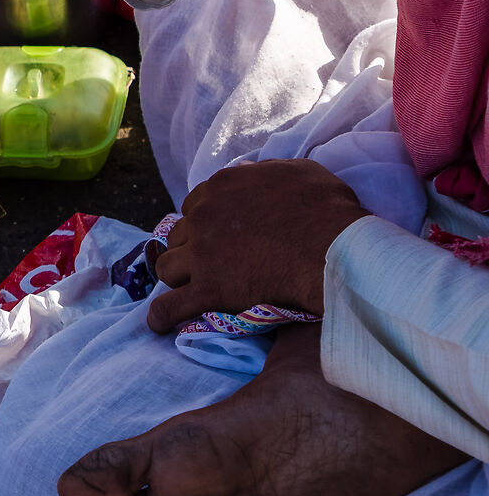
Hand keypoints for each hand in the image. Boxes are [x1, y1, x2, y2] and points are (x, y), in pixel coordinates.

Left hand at [146, 160, 370, 329]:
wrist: (336, 251)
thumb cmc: (328, 211)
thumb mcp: (300, 171)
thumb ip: (267, 171)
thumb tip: (250, 171)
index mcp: (222, 187)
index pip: (196, 205)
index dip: (206, 223)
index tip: (219, 237)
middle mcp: (204, 216)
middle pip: (180, 235)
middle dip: (191, 248)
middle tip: (211, 264)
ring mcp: (202, 253)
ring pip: (168, 266)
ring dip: (179, 277)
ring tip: (193, 288)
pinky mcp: (209, 289)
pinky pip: (170, 305)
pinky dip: (162, 315)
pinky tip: (159, 324)